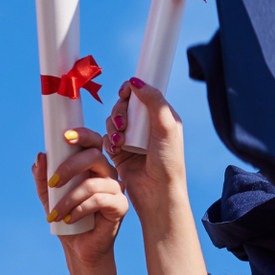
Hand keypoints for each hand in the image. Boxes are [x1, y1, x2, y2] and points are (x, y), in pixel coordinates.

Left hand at [34, 130, 128, 266]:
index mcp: (93, 165)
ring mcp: (116, 188)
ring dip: (68, 198)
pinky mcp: (120, 206)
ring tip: (55, 213)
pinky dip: (79, 209)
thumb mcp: (49, 195)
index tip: (64, 137)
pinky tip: (69, 219)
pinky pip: (99, 201)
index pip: (93, 141)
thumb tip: (41, 156)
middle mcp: (107, 173)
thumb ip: (42, 176)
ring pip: (92, 183)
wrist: (80, 247)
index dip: (82, 135)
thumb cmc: (67, 216)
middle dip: (69, 167)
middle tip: (53, 182)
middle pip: (94, 157)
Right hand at [103, 79, 187, 211]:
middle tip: (123, 125)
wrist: (157, 193)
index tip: (124, 93)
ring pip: (113, 120)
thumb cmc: (167, 162)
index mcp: (161, 117)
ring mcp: (132, 139)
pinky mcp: (120, 152)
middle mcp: (147, 126)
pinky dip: (108, 140)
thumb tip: (136, 80)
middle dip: (119, 111)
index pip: (143, 94)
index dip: (131, 90)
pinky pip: (106, 137)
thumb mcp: (166, 127)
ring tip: (120, 141)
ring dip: (113, 126)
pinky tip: (115, 149)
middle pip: (124, 105)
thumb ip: (154, 101)